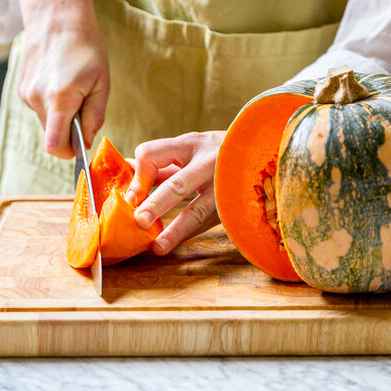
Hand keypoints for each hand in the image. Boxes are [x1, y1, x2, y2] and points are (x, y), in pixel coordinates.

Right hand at [13, 0, 109, 157]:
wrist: (57, 16)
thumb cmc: (86, 46)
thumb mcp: (102, 81)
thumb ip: (94, 115)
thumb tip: (87, 140)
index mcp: (60, 98)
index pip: (55, 145)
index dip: (70, 152)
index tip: (82, 144)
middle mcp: (37, 98)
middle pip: (52, 135)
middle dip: (69, 130)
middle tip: (84, 107)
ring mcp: (26, 93)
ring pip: (46, 122)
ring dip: (60, 115)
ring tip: (73, 88)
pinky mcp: (20, 88)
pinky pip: (39, 108)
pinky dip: (51, 104)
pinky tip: (60, 81)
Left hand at [127, 131, 225, 254]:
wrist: (264, 153)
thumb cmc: (219, 151)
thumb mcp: (191, 148)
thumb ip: (161, 162)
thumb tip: (126, 170)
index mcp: (191, 144)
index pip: (152, 154)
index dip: (138, 176)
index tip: (131, 196)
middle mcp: (209, 162)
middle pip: (178, 184)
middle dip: (156, 204)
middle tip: (139, 221)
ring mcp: (224, 186)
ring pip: (198, 210)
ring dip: (176, 230)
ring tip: (159, 246)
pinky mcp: (234, 205)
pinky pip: (208, 221)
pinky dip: (189, 233)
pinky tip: (174, 243)